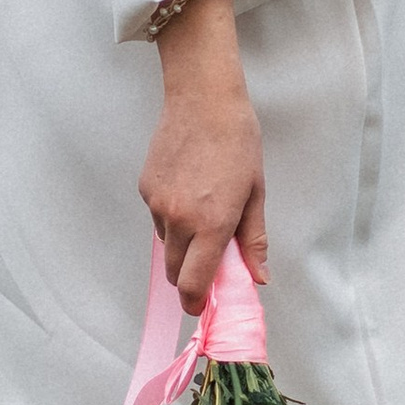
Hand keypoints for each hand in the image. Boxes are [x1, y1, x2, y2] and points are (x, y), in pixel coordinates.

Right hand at [140, 0, 265, 313]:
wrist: (203, 99)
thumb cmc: (238, 142)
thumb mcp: (256, 192)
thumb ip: (253, 240)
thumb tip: (258, 278)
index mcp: (212, 224)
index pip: (193, 283)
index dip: (196, 302)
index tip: (202, 305)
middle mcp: (179, 219)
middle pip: (175, 272)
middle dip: (189, 276)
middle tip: (209, 261)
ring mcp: (158, 204)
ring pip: (166, 245)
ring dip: (181, 244)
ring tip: (202, 211)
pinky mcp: (145, 188)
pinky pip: (157, 218)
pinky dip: (170, 217)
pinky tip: (187, 190)